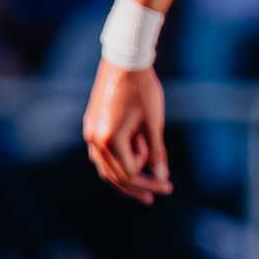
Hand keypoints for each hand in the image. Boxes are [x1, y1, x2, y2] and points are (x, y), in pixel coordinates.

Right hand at [83, 60, 169, 200]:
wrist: (124, 61)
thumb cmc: (143, 90)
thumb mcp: (154, 124)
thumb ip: (157, 153)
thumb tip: (161, 177)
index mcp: (110, 140)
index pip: (130, 174)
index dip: (150, 182)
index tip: (168, 187)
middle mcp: (95, 139)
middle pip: (114, 175)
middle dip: (136, 186)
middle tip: (154, 198)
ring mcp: (90, 132)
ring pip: (105, 166)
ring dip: (124, 176)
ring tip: (142, 186)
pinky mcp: (91, 124)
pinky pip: (101, 153)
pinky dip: (115, 162)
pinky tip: (128, 166)